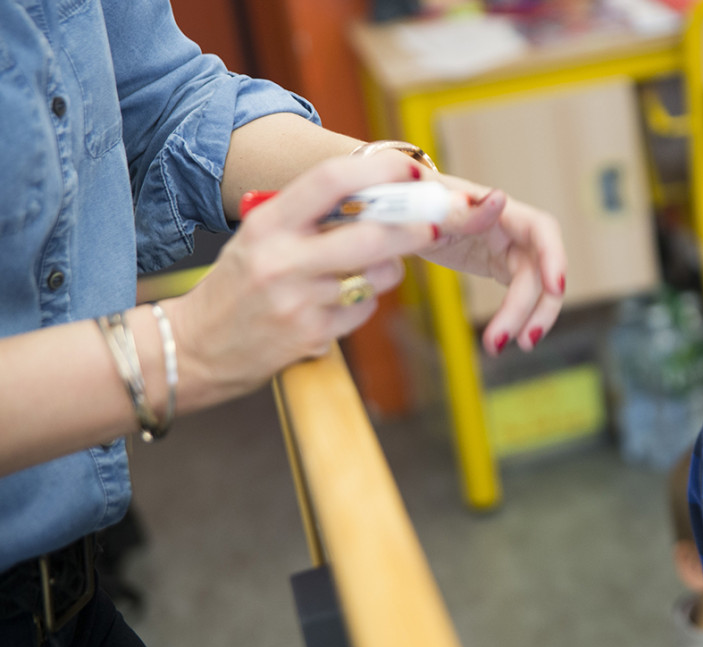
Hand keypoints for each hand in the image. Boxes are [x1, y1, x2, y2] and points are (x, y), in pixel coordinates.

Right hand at [163, 154, 439, 410]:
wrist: (195, 347)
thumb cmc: (239, 283)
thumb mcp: (261, 236)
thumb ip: (310, 214)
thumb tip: (380, 191)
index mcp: (268, 223)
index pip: (331, 180)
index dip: (381, 171)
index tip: (412, 172)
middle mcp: (282, 260)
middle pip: (372, 235)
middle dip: (413, 227)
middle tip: (434, 223)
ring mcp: (298, 301)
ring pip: (376, 275)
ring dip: (390, 267)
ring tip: (375, 265)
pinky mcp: (311, 336)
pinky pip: (364, 309)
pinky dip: (366, 300)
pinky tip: (344, 299)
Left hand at [414, 171, 566, 355]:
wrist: (405, 210)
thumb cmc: (413, 200)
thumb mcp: (425, 206)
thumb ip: (459, 207)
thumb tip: (498, 200)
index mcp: (496, 207)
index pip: (540, 228)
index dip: (554, 257)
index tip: (556, 288)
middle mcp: (511, 227)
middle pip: (541, 268)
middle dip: (536, 306)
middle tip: (523, 341)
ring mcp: (509, 247)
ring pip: (533, 286)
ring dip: (525, 318)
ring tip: (499, 346)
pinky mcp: (502, 265)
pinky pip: (520, 293)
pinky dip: (515, 316)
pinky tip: (500, 338)